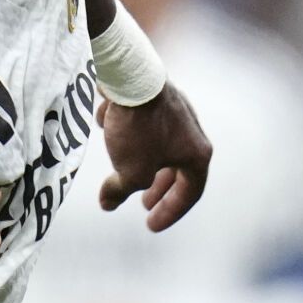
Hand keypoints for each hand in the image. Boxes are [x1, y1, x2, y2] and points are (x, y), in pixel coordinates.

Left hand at [97, 82, 209, 230]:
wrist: (130, 76)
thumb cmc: (139, 129)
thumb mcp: (130, 171)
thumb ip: (121, 191)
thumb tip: (108, 203)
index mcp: (196, 153)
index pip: (190, 192)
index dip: (170, 213)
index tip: (150, 225)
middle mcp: (192, 130)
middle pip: (176, 167)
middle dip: (157, 187)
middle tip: (141, 203)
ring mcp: (175, 110)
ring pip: (158, 143)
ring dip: (141, 160)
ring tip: (121, 172)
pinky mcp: (154, 94)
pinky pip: (142, 120)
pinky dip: (126, 129)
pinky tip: (106, 127)